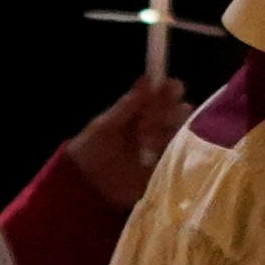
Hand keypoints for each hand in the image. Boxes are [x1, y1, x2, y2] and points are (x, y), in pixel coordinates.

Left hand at [67, 74, 198, 204]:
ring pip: (179, 135)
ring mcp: (162, 148)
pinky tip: (154, 157)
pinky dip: (170, 156)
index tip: (172, 88)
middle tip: (151, 120)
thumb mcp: (105, 126)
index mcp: (143, 111)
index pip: (165, 95)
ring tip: (145, 142)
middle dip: (170, 113)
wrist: (84, 185)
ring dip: (166, 134)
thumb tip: (147, 78)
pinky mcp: (164, 169)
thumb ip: (127, 105)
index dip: (171, 90)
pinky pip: (177, 160)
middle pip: (179, 113)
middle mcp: (157, 127)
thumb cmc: (90, 149)